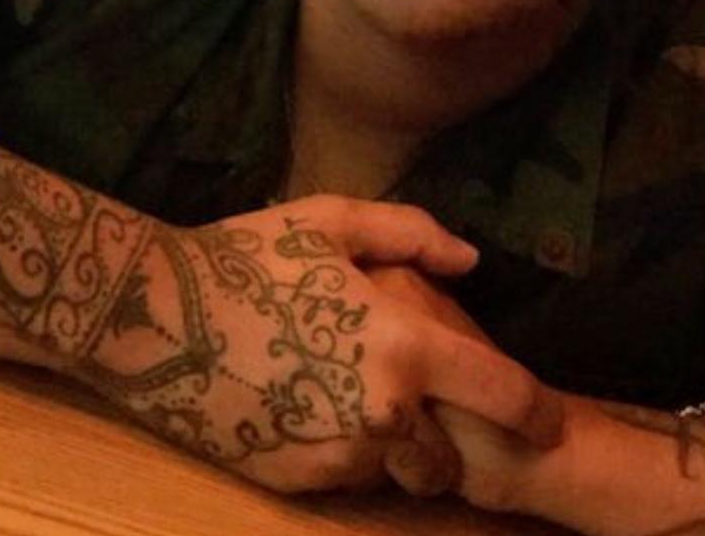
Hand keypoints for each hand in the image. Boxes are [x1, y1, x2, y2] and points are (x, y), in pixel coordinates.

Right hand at [62, 195, 563, 494]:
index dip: (537, 411)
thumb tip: (472, 260)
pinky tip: (303, 401)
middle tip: (416, 400)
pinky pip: (342, 474)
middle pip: (448, 455)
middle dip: (446, 436)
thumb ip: (412, 235)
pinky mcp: (295, 481)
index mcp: (402, 345)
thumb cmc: (246, 256)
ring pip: (391, 466)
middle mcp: (381, 413)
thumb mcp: (329, 222)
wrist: (153, 316)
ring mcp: (336, 455)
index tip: (551, 421)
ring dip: (388, 440)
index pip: (502, 393)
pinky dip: (340, 448)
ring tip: (345, 390)